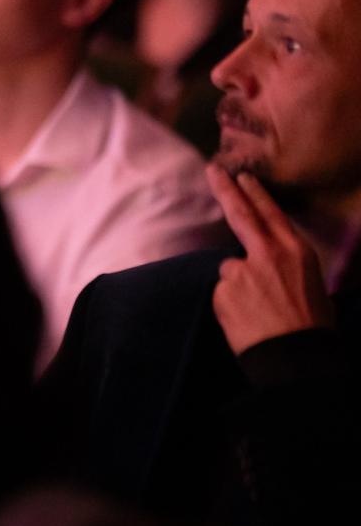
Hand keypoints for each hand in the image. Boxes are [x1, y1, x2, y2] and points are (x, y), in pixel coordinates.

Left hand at [205, 164, 334, 353]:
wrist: (295, 356)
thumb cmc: (311, 325)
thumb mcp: (311, 285)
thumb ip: (283, 266)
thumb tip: (266, 265)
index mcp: (295, 252)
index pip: (270, 214)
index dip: (255, 194)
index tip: (242, 176)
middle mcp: (266, 254)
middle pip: (241, 215)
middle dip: (226, 189)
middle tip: (212, 170)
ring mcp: (241, 270)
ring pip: (230, 271)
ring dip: (239, 287)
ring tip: (258, 312)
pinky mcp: (222, 289)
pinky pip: (222, 293)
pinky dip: (230, 304)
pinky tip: (246, 320)